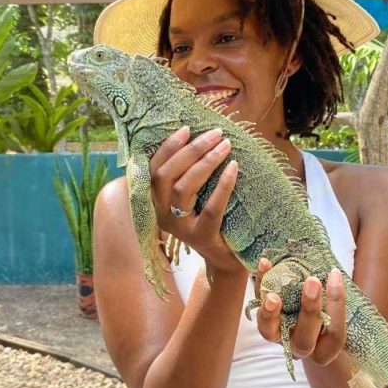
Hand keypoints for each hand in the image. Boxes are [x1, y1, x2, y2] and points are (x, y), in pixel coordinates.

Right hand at [149, 126, 242, 273]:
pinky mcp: (202, 238)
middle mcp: (163, 215)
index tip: (187, 129)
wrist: (224, 258)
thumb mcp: (194, 197)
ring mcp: (181, 229)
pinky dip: (223, 185)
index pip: (153, 170)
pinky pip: (210, 208)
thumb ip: (188, 173)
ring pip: (184, 189)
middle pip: (166, 176)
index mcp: (157, 202)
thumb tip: (200, 135)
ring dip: (205, 162)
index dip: (167, 148)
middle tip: (215, 133)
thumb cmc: (210, 218)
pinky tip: (234, 167)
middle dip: (190, 150)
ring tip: (225, 146)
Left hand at [254, 258, 346, 365]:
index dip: (337, 305)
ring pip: (270, 332)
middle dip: (309, 310)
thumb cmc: (330, 314)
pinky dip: (260, 285)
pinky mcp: (263, 321)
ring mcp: (278, 337)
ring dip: (271, 313)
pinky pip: (257, 307)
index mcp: (325, 349)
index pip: (335, 335)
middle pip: (304, 340)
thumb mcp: (339, 309)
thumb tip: (341, 271)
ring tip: (273, 295)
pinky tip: (264, 264)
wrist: (308, 318)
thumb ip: (337, 299)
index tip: (335, 274)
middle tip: (313, 281)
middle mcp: (300, 347)